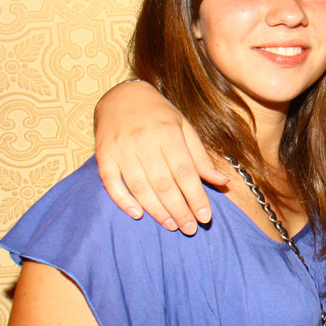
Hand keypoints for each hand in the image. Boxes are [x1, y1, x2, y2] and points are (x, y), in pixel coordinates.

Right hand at [94, 80, 227, 234]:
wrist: (122, 96)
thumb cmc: (160, 115)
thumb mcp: (185, 128)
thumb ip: (201, 157)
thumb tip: (223, 182)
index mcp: (168, 132)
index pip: (185, 171)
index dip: (196, 197)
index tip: (205, 217)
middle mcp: (144, 140)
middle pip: (163, 183)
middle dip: (179, 209)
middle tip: (190, 229)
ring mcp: (121, 148)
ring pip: (140, 186)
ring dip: (156, 210)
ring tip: (172, 225)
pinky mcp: (103, 154)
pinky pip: (111, 182)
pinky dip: (123, 200)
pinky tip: (138, 214)